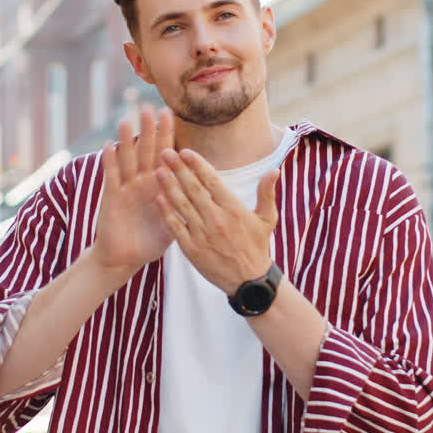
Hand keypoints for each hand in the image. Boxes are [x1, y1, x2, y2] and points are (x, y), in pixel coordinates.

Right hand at [92, 106, 175, 275]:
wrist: (124, 258)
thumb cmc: (150, 240)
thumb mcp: (174, 221)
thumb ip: (186, 205)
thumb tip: (209, 194)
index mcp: (159, 185)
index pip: (165, 155)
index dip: (167, 135)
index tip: (169, 113)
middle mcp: (142, 182)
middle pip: (146, 151)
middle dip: (147, 130)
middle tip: (148, 107)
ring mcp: (125, 188)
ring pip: (127, 160)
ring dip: (126, 141)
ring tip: (127, 120)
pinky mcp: (111, 199)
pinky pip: (111, 178)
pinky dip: (109, 162)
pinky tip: (107, 146)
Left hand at [154, 148, 279, 294]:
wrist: (249, 281)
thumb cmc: (257, 246)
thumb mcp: (267, 219)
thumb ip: (267, 193)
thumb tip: (274, 170)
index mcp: (234, 209)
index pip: (212, 181)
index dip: (197, 165)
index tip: (185, 151)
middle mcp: (217, 220)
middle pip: (193, 189)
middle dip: (178, 169)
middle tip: (165, 152)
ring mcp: (202, 235)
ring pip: (182, 206)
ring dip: (168, 187)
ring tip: (157, 170)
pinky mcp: (192, 249)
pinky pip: (176, 227)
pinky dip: (167, 213)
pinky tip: (158, 198)